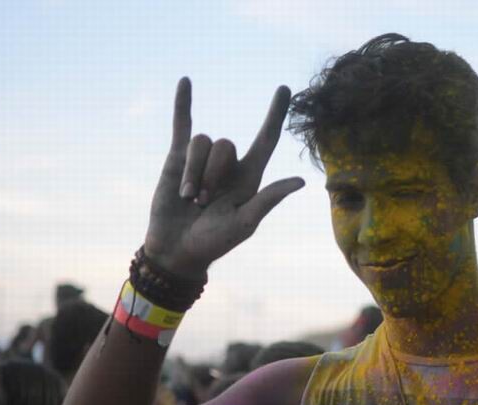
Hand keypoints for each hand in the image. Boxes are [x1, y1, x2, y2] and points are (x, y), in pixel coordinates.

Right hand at [144, 77, 304, 277]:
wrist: (177, 249)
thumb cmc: (215, 242)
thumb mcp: (244, 223)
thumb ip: (268, 199)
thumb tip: (300, 181)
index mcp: (250, 177)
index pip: (267, 139)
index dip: (275, 114)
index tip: (285, 88)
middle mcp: (229, 165)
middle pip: (225, 145)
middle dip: (211, 174)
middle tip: (202, 203)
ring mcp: (203, 160)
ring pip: (201, 142)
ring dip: (192, 172)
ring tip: (188, 199)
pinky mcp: (177, 158)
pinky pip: (183, 126)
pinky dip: (183, 104)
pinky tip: (186, 82)